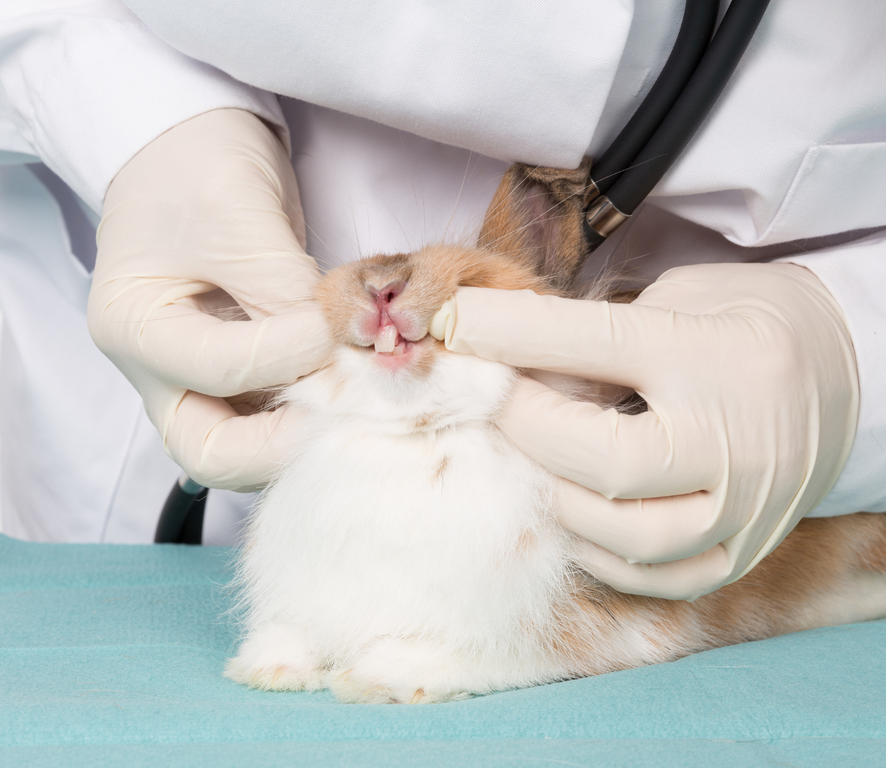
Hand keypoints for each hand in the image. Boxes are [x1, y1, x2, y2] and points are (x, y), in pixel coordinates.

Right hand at [88, 109, 331, 491]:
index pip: (221, 369)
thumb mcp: (238, 214)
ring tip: (361, 405)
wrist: (186, 141)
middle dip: (286, 443)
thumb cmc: (196, 163)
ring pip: (244, 449)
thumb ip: (286, 289)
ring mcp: (191, 378)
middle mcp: (154, 370)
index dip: (295, 352)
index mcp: (131, 327)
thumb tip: (350, 346)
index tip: (351, 325)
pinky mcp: (230, 373)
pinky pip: (267, 418)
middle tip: (354, 411)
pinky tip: (351, 392)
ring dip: (303, 437)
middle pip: (213, 452)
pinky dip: (308, 415)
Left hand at [431, 262, 858, 599]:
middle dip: (530, 430)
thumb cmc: (745, 324)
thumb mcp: (679, 299)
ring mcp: (746, 505)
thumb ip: (596, 335)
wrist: (849, 373)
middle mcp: (735, 438)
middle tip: (499, 403)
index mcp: (714, 356)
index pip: (597, 341)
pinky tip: (579, 517)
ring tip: (540, 462)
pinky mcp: (746, 548)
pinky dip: (604, 553)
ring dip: (562, 498)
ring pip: (631, 534)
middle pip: (606, 460)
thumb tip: (499, 358)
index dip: (512, 332)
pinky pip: (662, 577)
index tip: (455, 323)